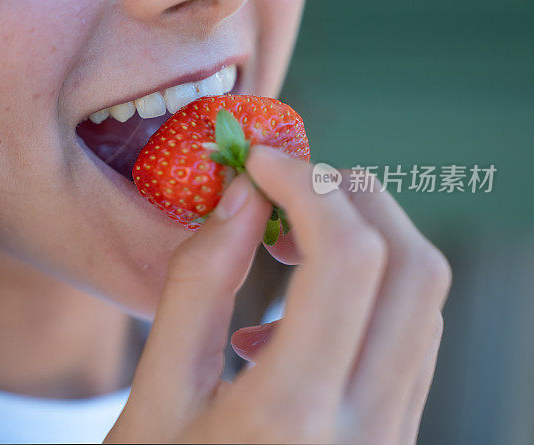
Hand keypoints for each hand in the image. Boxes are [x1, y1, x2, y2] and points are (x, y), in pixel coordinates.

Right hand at [106, 146, 450, 443]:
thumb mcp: (154, 397)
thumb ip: (196, 288)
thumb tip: (239, 198)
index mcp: (291, 415)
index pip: (346, 259)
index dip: (306, 187)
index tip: (259, 162)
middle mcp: (366, 428)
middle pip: (413, 268)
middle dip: (353, 197)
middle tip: (287, 182)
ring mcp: (392, 439)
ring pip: (425, 302)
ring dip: (369, 238)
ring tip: (291, 233)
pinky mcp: (394, 440)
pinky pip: (413, 339)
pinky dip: (372, 289)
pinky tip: (300, 306)